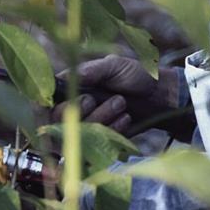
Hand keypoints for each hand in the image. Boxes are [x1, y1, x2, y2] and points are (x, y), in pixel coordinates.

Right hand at [52, 55, 188, 138]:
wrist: (161, 95)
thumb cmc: (136, 74)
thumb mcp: (113, 66)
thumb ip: (89, 71)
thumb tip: (67, 77)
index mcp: (73, 86)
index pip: (48, 102)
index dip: (49, 107)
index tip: (65, 103)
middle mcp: (77, 107)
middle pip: (59, 121)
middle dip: (78, 111)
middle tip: (93, 99)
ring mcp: (90, 125)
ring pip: (80, 134)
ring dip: (100, 118)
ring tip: (121, 103)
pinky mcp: (105, 141)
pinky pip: (101, 143)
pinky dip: (114, 130)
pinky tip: (127, 118)